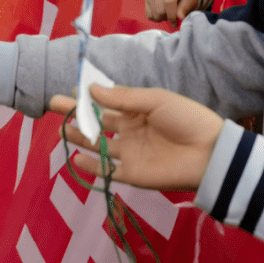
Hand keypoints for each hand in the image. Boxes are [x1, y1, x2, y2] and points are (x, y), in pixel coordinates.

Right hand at [49, 84, 223, 190]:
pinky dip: (90, 166)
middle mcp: (130, 130)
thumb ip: (123, 97)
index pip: (107, 101)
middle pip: (97, 121)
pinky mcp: (132, 173)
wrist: (210, 153)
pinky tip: (76, 157)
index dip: (88, 96)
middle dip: (75, 113)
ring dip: (79, 137)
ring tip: (61, 130)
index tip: (70, 90)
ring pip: (97, 145)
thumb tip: (92, 89)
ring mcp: (130, 152)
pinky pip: (107, 170)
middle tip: (53, 104)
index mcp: (137, 110)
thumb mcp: (156, 100)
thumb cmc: (186, 119)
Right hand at [145, 0, 199, 22]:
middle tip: (173, 16)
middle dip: (167, 18)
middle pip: (160, 10)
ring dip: (162, 18)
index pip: (168, 2)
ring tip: (168, 13)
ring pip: (154, 14)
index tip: (176, 23)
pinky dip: (156, 18)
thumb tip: (180, 18)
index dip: (172, 15)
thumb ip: (184, 8)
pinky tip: (162, 14)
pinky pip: (149, 15)